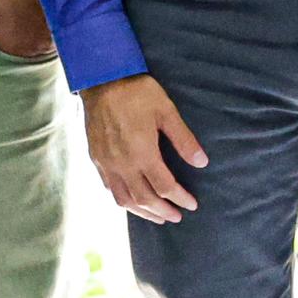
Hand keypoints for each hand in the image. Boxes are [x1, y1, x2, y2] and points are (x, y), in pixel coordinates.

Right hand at [86, 75, 208, 221]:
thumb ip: (183, 140)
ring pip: (124, 199)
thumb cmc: (136, 93)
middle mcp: (123, 164)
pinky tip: (131, 200)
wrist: (101, 80)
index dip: (180, 198)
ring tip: (157, 217)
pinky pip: (109, 188)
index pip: (165, 187)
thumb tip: (201, 162)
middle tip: (177, 217)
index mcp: (142, 154)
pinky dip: (123, 200)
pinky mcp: (96, 158)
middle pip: (145, 199)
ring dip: (142, 212)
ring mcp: (106, 163)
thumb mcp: (166, 112)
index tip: (192, 204)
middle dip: (163, 211)